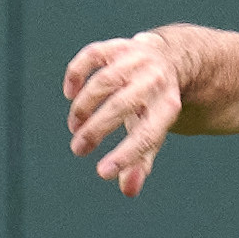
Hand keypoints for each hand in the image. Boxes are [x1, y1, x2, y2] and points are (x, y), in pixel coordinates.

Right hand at [62, 31, 184, 195]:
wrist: (168, 61)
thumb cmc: (154, 107)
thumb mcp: (153, 131)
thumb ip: (141, 161)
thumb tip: (129, 191)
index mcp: (168, 106)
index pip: (148, 134)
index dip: (126, 155)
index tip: (102, 173)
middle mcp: (154, 79)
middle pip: (121, 105)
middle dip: (96, 130)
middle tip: (78, 149)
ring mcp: (135, 59)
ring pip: (103, 81)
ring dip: (83, 107)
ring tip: (75, 128)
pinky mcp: (117, 46)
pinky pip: (92, 55)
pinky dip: (76, 74)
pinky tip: (70, 94)